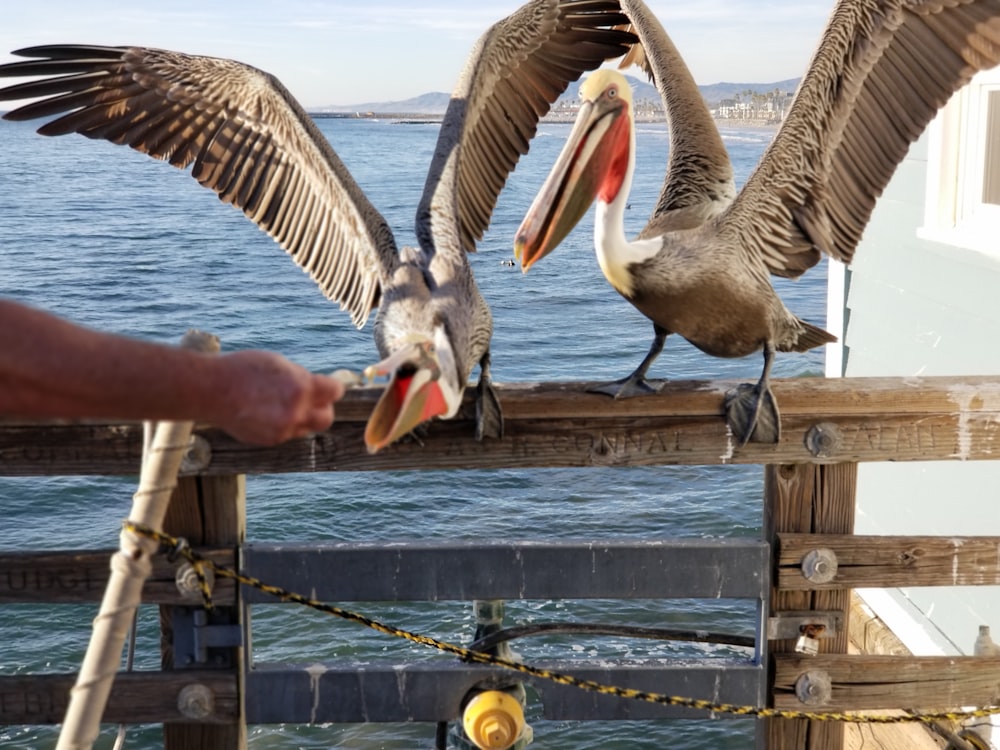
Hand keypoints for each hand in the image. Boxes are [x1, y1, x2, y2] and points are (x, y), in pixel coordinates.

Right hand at [211, 350, 345, 444]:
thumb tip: (320, 388)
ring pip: (306, 427)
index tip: (327, 386)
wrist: (210, 390)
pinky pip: (288, 434)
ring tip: (281, 403)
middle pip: (326, 418)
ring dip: (301, 417)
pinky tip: (267, 412)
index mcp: (300, 388)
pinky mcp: (270, 440)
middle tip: (312, 399)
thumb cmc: (244, 369)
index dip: (332, 388)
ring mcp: (282, 429)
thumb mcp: (279, 365)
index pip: (335, 392)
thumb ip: (302, 379)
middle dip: (322, 408)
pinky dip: (284, 425)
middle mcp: (295, 412)